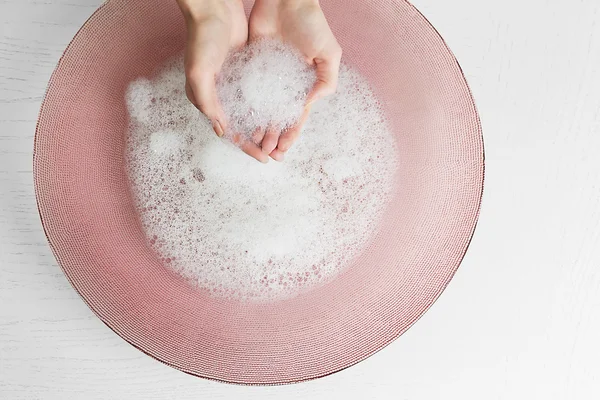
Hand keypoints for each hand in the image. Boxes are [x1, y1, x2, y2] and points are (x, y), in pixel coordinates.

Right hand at [177, 0, 269, 162]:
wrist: (214, 9)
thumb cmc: (202, 40)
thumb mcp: (199, 74)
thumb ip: (208, 103)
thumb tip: (221, 131)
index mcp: (206, 99)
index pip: (228, 130)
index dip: (245, 146)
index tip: (262, 158)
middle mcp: (220, 95)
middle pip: (242, 125)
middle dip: (258, 141)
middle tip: (276, 154)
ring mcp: (234, 84)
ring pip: (252, 112)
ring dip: (265, 126)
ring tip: (282, 139)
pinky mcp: (247, 72)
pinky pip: (259, 95)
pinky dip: (268, 106)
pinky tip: (281, 115)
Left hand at [249, 0, 341, 160]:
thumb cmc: (312, 24)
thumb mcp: (329, 53)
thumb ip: (326, 81)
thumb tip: (309, 106)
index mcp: (305, 85)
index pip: (296, 118)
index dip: (290, 135)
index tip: (282, 151)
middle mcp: (285, 85)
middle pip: (277, 118)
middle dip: (272, 137)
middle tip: (264, 153)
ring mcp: (268, 77)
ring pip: (261, 110)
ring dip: (257, 127)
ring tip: (251, 143)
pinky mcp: (252, 66)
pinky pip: (247, 91)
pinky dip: (244, 107)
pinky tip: (239, 121)